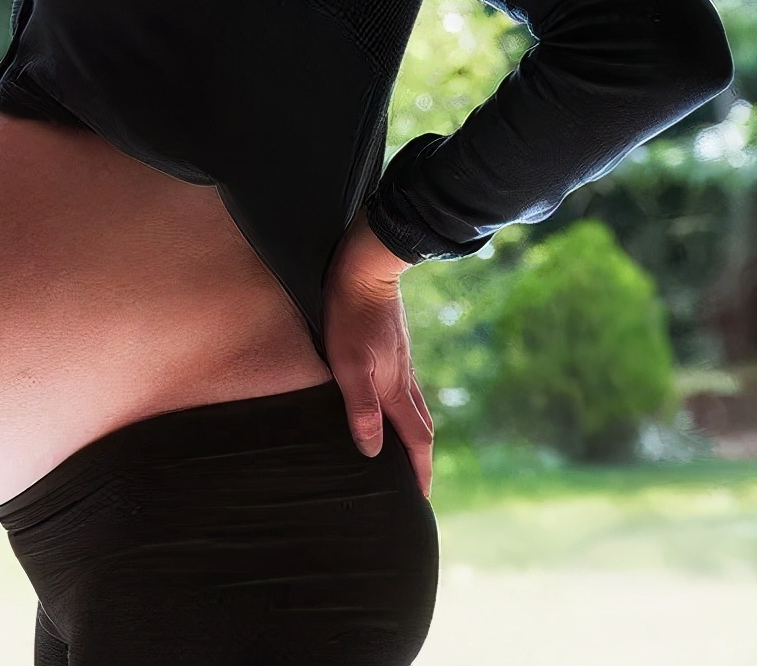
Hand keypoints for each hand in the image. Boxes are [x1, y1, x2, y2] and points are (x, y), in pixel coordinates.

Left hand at [323, 209, 433, 497]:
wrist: (365, 269)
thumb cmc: (349, 316)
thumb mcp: (348, 364)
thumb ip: (361, 407)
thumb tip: (374, 451)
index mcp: (395, 389)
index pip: (415, 440)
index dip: (419, 471)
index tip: (420, 500)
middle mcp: (404, 379)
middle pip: (420, 427)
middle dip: (420, 459)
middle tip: (416, 486)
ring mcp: (401, 362)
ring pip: (413, 407)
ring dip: (412, 434)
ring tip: (404, 454)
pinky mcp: (392, 347)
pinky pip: (404, 389)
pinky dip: (403, 410)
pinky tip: (389, 406)